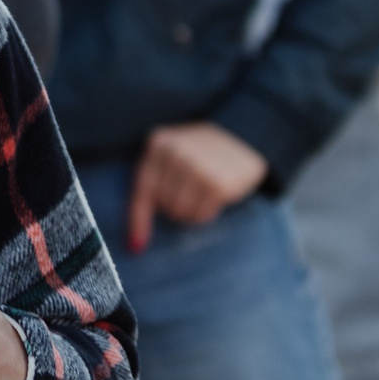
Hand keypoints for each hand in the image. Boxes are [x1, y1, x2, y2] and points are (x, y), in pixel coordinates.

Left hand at [126, 122, 267, 251]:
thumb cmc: (200, 151)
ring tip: (202, 192)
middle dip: (174, 205)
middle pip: (163, 206)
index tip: (136, 245)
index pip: (143, 188)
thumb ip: (151, 186)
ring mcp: (197, 167)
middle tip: (189, 190)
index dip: (138, 219)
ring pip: (181, 213)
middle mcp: (176, 152)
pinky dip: (206, 212)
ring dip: (191, 211)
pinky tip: (215, 196)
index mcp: (159, 142)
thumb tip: (135, 243)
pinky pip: (201, 216)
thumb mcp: (171, 153)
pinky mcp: (218, 184)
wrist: (244, 134)